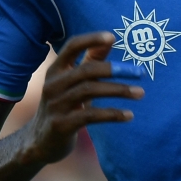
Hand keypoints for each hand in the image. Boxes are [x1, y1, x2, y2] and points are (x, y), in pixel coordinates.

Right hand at [21, 32, 143, 164]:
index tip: (112, 37)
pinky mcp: (61, 125)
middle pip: (86, 70)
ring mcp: (55, 105)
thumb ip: (90, 61)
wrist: (40, 143)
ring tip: (140, 93)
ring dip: (119, 90)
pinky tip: (129, 115)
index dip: (91, 39)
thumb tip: (111, 39)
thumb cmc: (63, 105)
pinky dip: (112, 114)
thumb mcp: (73, 82)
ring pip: (90, 91)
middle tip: (139, 72)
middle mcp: (53, 84)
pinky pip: (90, 116)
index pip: (72, 46)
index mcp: (56, 70)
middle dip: (115, 69)